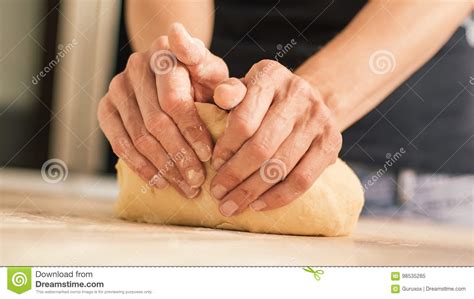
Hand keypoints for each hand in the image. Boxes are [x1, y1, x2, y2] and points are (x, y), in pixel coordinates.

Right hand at [98, 23, 227, 197]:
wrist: (169, 74)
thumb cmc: (200, 79)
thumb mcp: (218, 78)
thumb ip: (228, 87)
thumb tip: (227, 97)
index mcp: (168, 53)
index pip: (176, 99)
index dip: (191, 130)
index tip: (208, 156)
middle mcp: (138, 65)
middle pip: (157, 122)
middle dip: (179, 156)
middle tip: (197, 181)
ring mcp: (118, 86)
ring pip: (139, 136)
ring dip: (163, 167)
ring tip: (184, 187)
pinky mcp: (106, 106)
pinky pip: (119, 143)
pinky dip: (141, 167)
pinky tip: (160, 181)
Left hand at [211, 60, 341, 214]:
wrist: (305, 100)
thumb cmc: (263, 98)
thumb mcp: (244, 88)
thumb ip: (229, 92)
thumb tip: (222, 97)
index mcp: (271, 76)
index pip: (244, 119)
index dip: (226, 147)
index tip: (213, 164)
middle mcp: (299, 94)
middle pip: (262, 146)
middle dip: (235, 175)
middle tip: (217, 194)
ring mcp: (318, 119)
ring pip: (281, 166)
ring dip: (252, 191)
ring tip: (232, 206)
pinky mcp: (332, 142)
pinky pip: (303, 179)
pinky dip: (279, 197)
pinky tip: (258, 205)